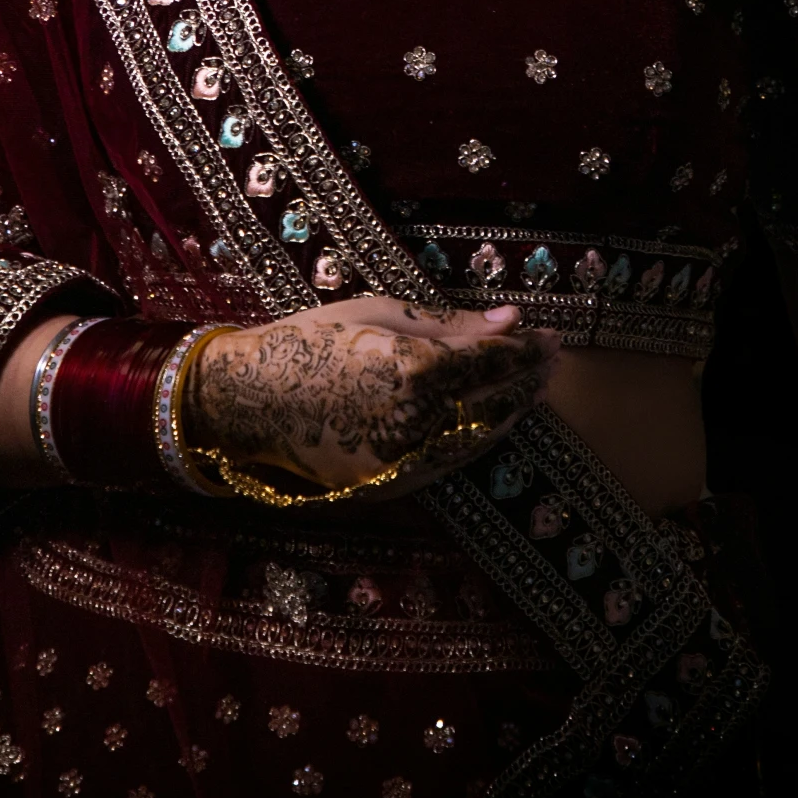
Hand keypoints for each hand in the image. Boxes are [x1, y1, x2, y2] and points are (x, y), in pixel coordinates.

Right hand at [184, 297, 555, 495]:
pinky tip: (488, 421)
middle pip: (494, 404)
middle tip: (551, 361)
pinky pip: (447, 462)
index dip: (527, 350)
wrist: (246, 399)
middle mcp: (415, 422)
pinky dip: (475, 440)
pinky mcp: (387, 484)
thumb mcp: (379, 312)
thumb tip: (511, 321)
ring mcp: (401, 461)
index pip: (493, 362)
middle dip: (528, 381)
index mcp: (413, 370)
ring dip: (509, 413)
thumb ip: (450, 324)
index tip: (550, 337)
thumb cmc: (309, 338)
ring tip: (529, 389)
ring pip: (478, 440)